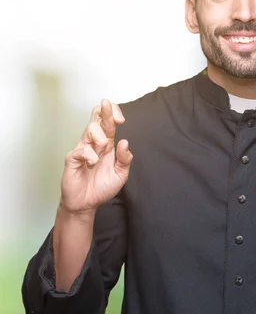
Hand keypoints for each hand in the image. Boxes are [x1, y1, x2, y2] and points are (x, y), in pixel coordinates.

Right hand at [60, 99, 132, 213]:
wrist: (87, 203)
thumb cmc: (101, 186)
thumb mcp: (121, 174)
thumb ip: (125, 159)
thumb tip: (125, 142)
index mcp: (106, 143)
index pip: (108, 121)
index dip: (113, 114)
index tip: (122, 119)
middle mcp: (94, 143)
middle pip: (97, 118)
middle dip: (105, 111)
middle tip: (111, 111)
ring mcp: (82, 149)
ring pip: (90, 130)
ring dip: (101, 140)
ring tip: (102, 153)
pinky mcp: (72, 158)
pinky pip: (82, 150)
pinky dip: (91, 156)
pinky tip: (92, 164)